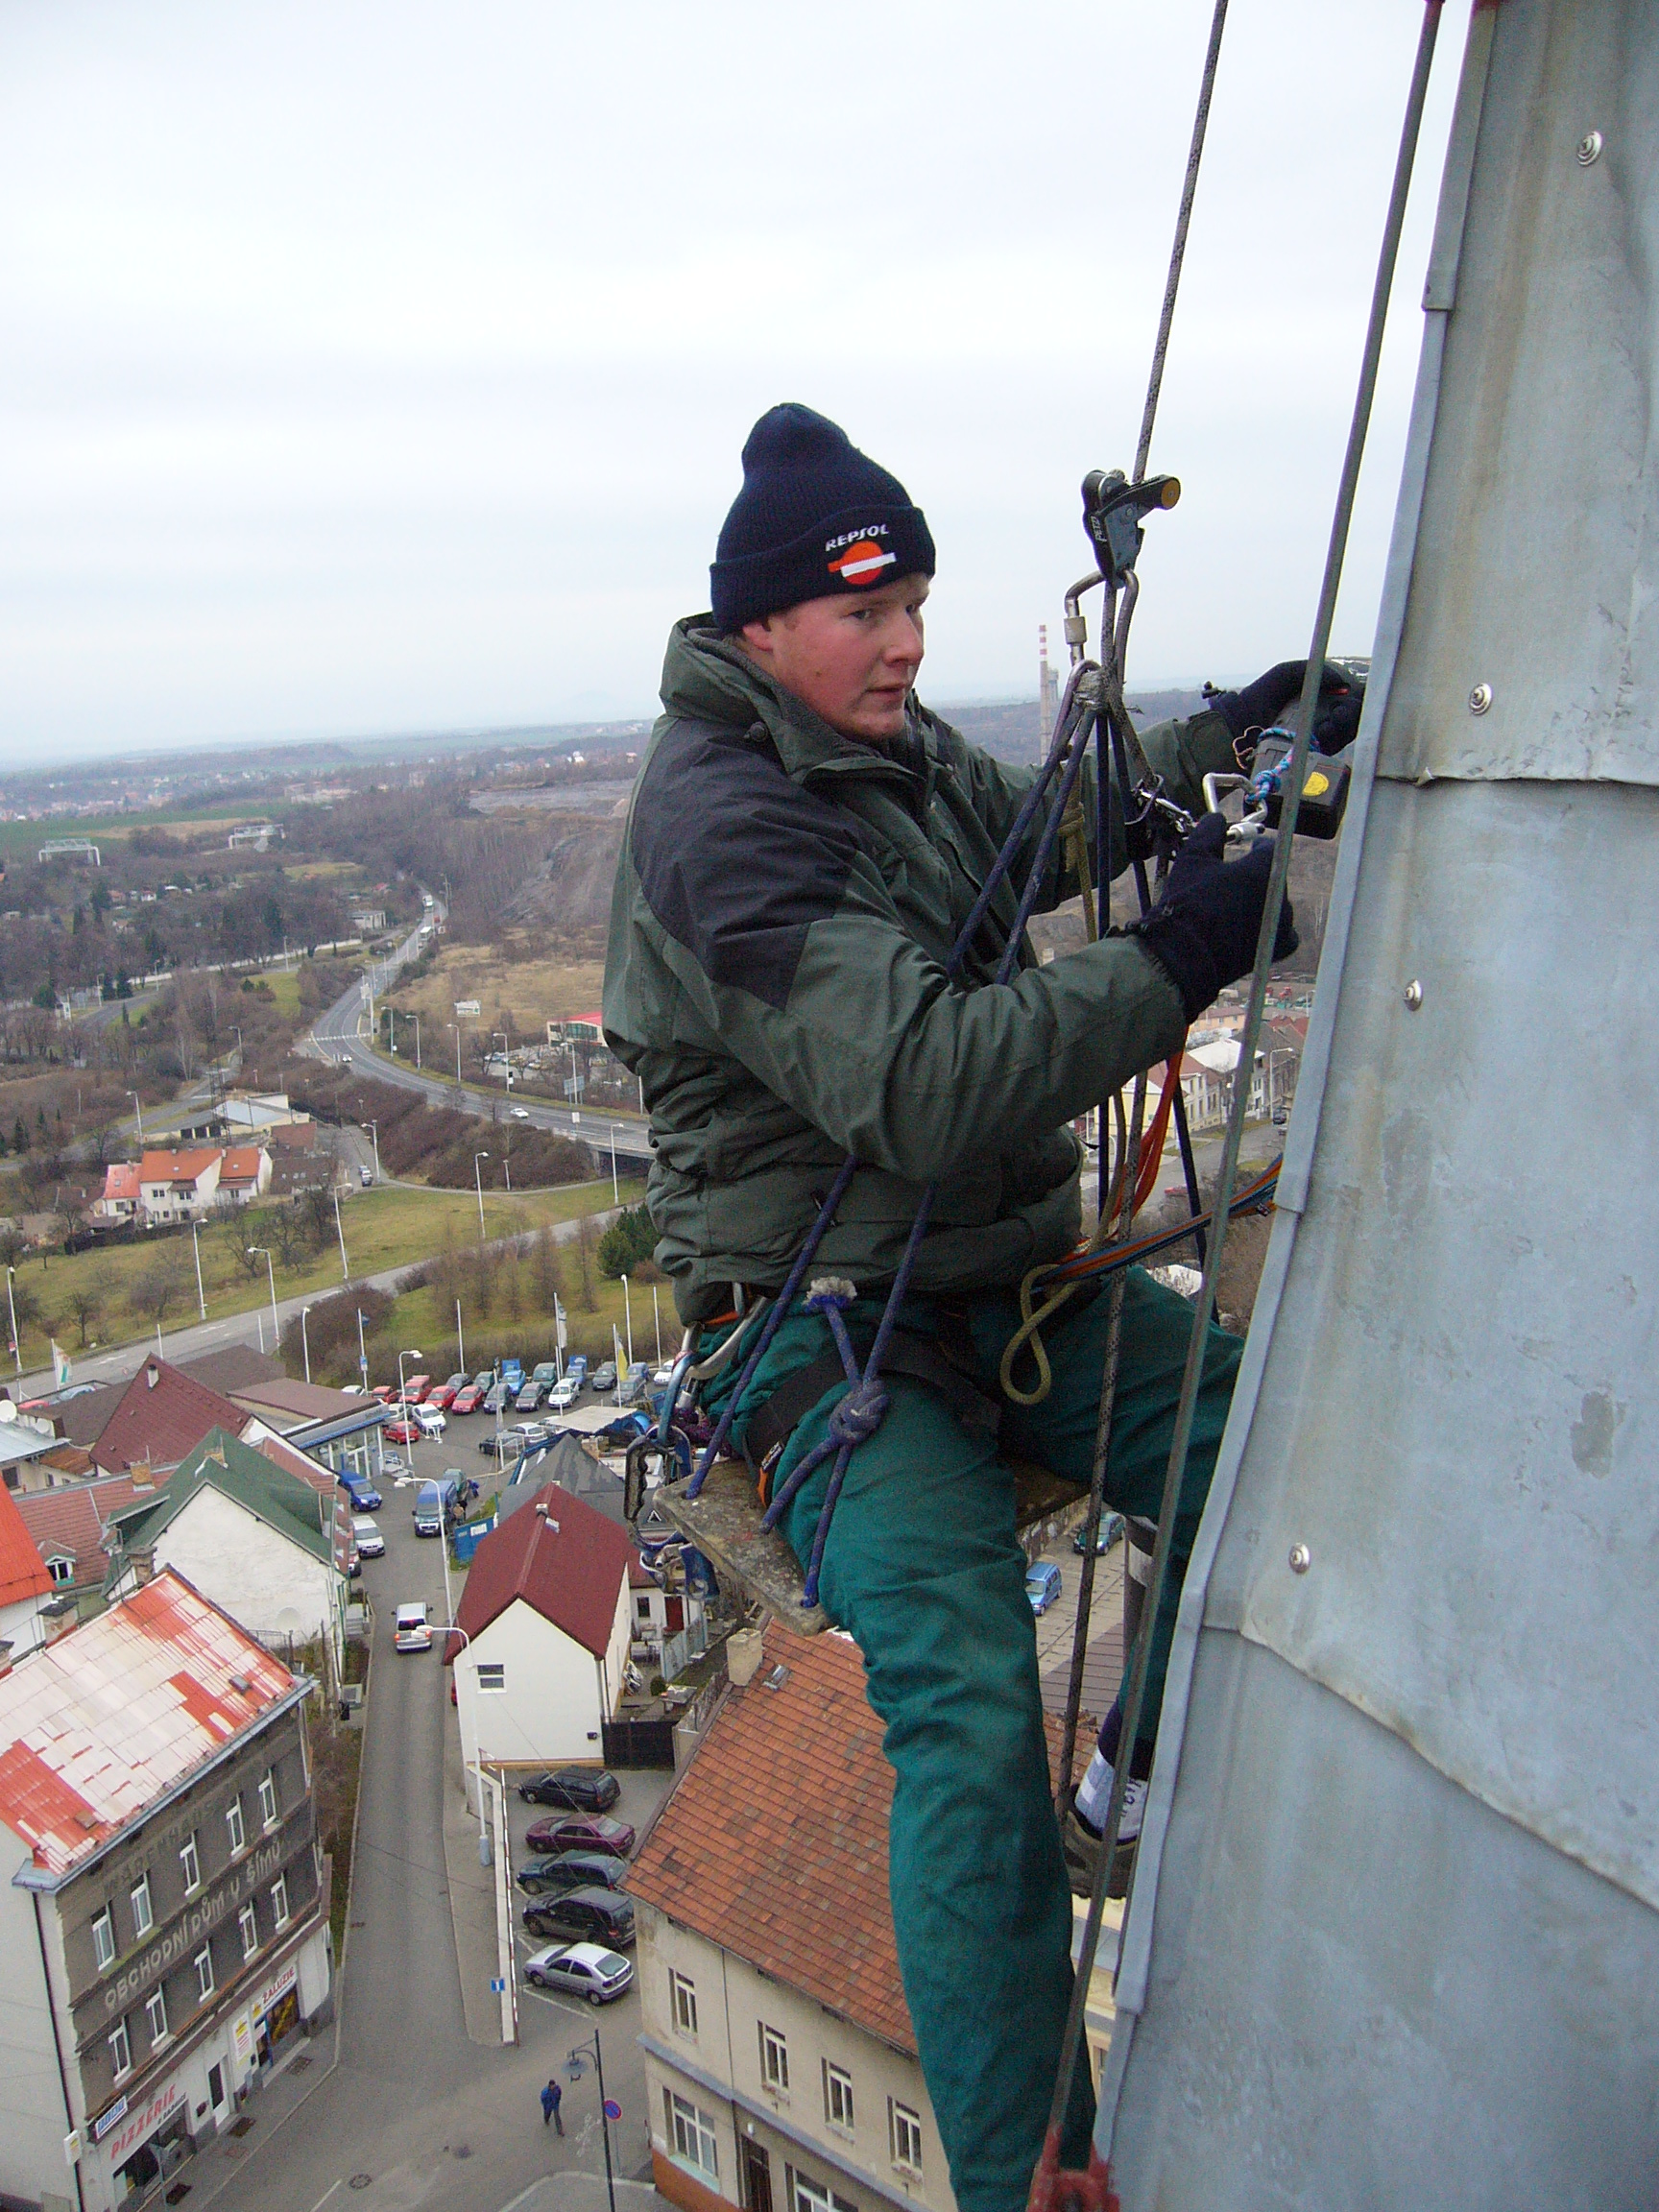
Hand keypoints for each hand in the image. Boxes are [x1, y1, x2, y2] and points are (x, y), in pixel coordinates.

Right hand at [1129, 813, 1298, 1019]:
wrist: (1183, 955)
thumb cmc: (1188, 903)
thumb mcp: (1193, 858)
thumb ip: (1209, 832)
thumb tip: (1216, 817)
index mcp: (1264, 868)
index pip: (1270, 849)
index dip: (1256, 848)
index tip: (1245, 850)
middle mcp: (1278, 895)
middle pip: (1274, 877)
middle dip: (1257, 876)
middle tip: (1234, 880)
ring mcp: (1279, 924)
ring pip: (1276, 904)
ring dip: (1261, 902)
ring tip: (1236, 907)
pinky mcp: (1275, 949)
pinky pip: (1282, 933)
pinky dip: (1270, 928)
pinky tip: (1252, 927)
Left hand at [1211, 659, 1361, 752]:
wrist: (1242, 722)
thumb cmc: (1262, 696)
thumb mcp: (1287, 673)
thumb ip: (1317, 671)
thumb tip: (1344, 683)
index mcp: (1322, 695)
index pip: (1352, 696)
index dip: (1354, 696)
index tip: (1343, 695)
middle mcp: (1325, 715)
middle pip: (1356, 715)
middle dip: (1350, 713)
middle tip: (1336, 713)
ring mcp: (1321, 735)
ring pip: (1350, 731)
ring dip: (1343, 726)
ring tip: (1325, 726)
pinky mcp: (1315, 753)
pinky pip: (1336, 747)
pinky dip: (1333, 739)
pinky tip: (1320, 736)